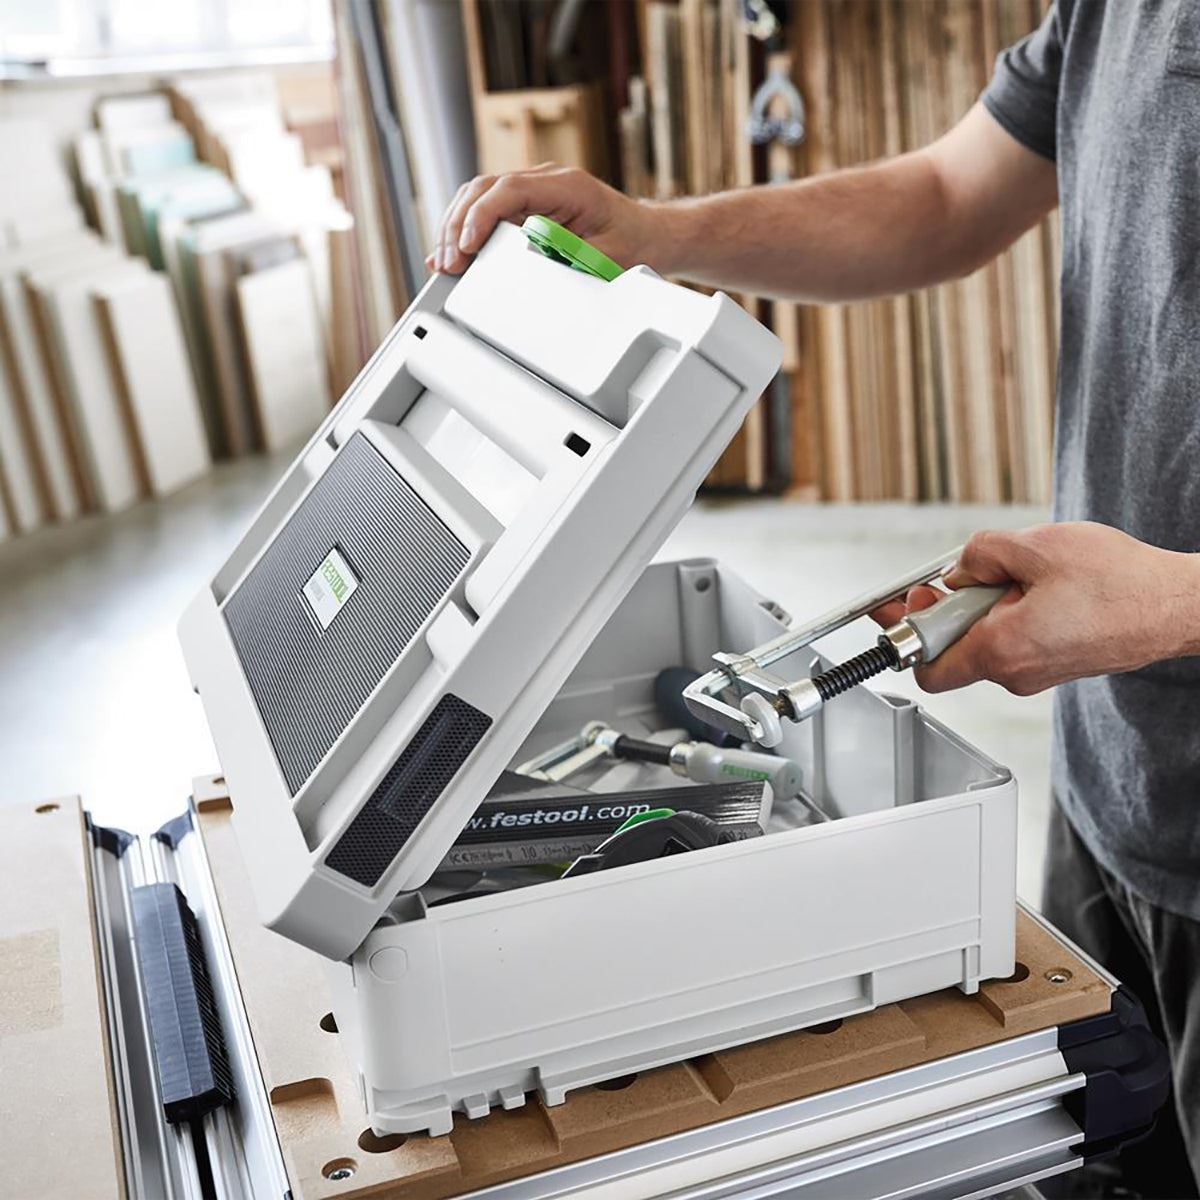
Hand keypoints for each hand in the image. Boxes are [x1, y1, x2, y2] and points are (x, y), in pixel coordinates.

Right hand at [428, 163, 665, 274]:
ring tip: (444, 261)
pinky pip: (488, 208)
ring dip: (457, 226)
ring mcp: (535, 190)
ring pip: (480, 195)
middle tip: (448, 262)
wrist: (649, 234)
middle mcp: (546, 180)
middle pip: (485, 188)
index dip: (482, 216)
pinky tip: (454, 250)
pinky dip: (467, 227)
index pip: (510, 189)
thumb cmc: (633, 242)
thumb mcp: (606, 257)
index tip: (466, 244)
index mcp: (567, 185)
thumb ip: (569, 256)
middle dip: (459, 224)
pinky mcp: (528, 204)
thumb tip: (528, 262)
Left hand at [870, 523, 1199, 695]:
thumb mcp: (1036, 545)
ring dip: (988, 605)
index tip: (904, 604)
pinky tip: (1042, 587)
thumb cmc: (1121, 582)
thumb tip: (957, 570)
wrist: (1180, 606)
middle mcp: (1015, 674)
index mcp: (1002, 650)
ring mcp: (1036, 675)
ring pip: (985, 639)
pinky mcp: (1054, 665)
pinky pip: (1013, 640)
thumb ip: (980, 553)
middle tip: (972, 573)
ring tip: (1026, 576)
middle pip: (954, 646)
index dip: (908, 631)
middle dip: (953, 605)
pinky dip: (1013, 612)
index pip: (927, 667)